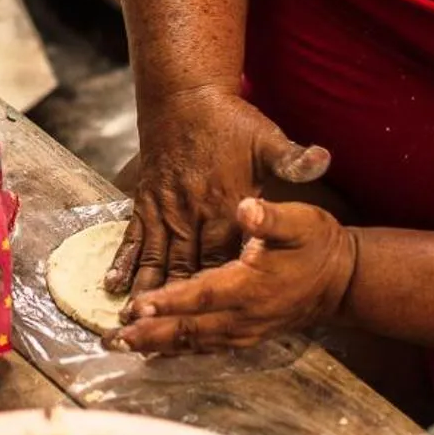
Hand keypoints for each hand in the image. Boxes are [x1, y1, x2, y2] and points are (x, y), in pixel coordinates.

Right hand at [107, 86, 329, 301]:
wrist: (185, 96)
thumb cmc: (231, 122)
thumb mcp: (268, 138)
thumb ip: (292, 158)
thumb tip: (323, 160)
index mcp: (224, 204)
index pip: (226, 257)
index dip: (220, 290)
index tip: (215, 322)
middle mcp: (192, 212)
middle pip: (186, 266)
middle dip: (177, 303)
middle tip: (163, 337)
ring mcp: (166, 208)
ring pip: (156, 257)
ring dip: (146, 289)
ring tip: (132, 322)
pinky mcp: (147, 201)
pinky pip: (133, 237)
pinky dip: (122, 261)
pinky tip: (110, 284)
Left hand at [114, 197, 356, 353]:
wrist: (340, 280)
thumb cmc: (317, 245)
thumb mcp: (300, 221)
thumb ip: (270, 218)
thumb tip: (245, 208)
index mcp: (251, 284)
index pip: (203, 295)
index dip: (170, 302)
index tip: (138, 306)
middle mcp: (244, 315)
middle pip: (189, 329)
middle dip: (149, 334)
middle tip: (111, 338)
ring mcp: (243, 331)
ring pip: (193, 343)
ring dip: (156, 346)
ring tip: (121, 346)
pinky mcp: (243, 336)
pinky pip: (205, 348)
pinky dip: (176, 350)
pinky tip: (152, 352)